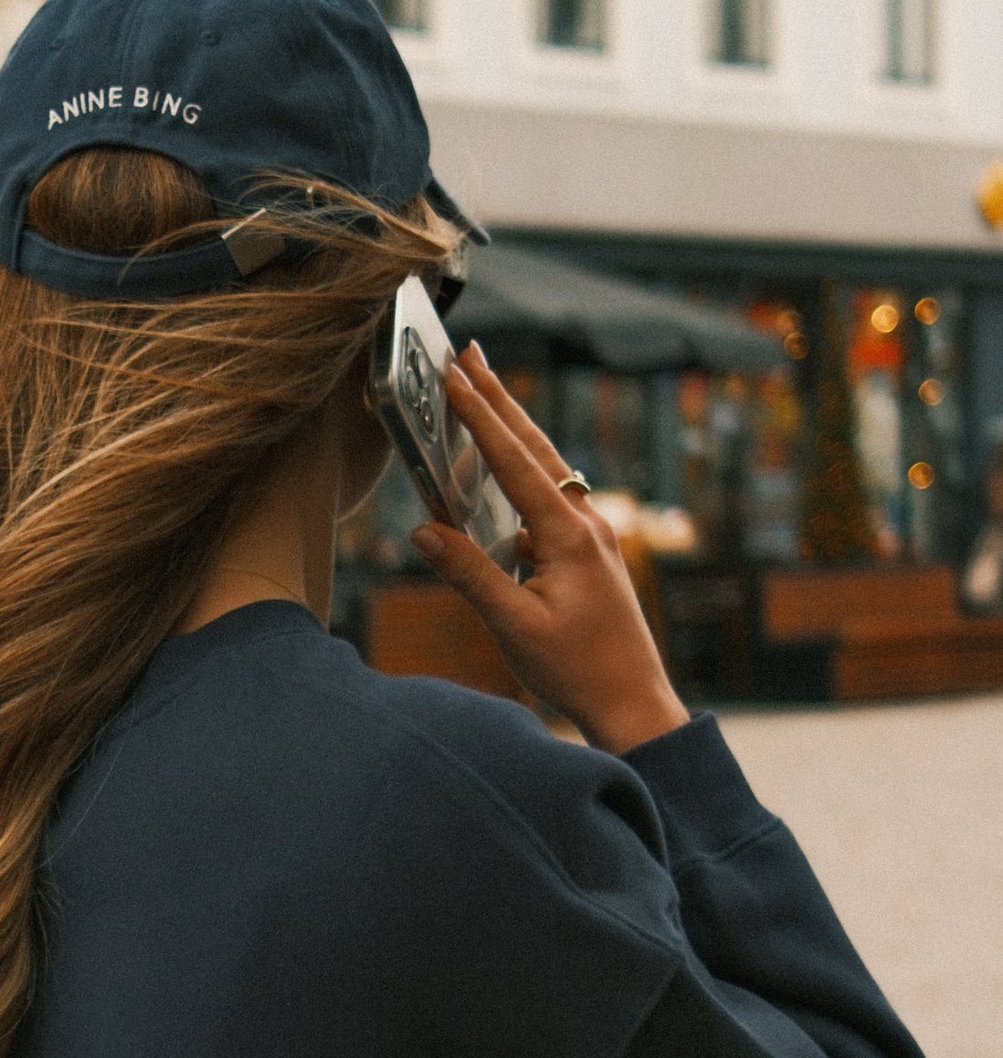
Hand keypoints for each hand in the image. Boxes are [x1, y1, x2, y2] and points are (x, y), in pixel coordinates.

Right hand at [411, 344, 690, 755]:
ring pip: (550, 470)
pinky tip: (509, 480)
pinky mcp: (595, 556)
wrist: (633, 703)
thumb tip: (425, 530)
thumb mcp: (514, 626)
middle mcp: (588, 523)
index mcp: (568, 534)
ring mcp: (596, 537)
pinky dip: (527, 475)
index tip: (454, 374)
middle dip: (500, 400)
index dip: (480, 416)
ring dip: (515, 432)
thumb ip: (470, 575)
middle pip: (537, 448)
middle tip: (471, 354)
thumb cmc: (576, 671)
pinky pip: (555, 501)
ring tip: (487, 397)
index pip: (514, 462)